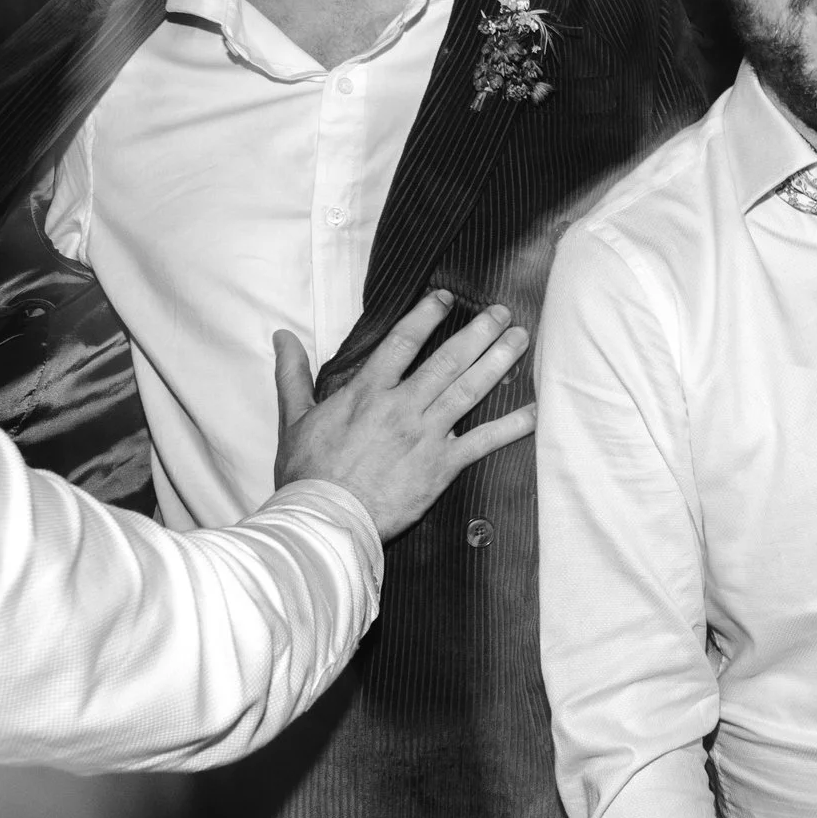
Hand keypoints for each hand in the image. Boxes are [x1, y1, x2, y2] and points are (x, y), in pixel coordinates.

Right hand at [271, 290, 535, 539]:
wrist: (324, 519)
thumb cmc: (306, 473)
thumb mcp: (294, 418)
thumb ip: (292, 375)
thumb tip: (283, 337)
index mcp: (367, 392)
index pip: (402, 342)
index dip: (425, 316)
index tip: (445, 298)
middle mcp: (402, 407)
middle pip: (447, 360)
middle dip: (477, 333)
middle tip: (501, 312)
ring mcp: (425, 435)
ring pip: (469, 390)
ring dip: (498, 362)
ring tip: (520, 339)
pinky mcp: (441, 466)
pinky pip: (483, 442)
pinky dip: (511, 427)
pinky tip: (533, 412)